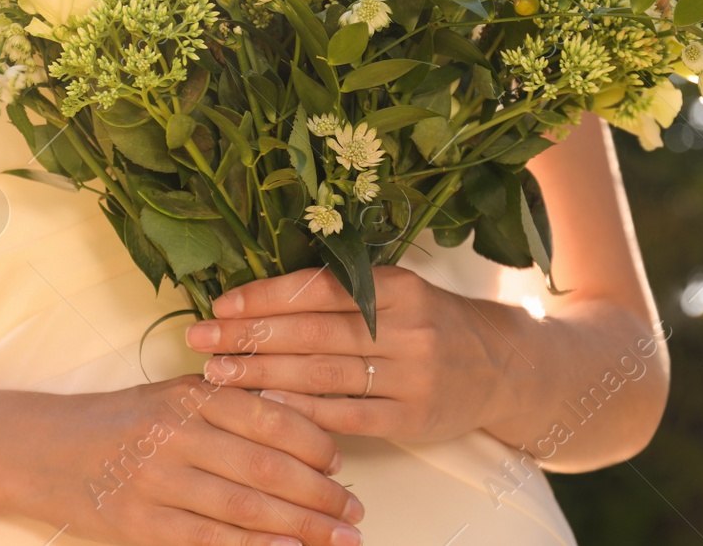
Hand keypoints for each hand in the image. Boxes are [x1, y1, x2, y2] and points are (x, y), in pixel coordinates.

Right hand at [3, 375, 365, 545]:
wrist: (43, 450)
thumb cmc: (120, 423)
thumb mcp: (172, 395)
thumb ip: (228, 404)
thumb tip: (301, 424)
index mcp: (190, 394)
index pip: (270, 416)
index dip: (315, 443)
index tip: (341, 466)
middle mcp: (178, 433)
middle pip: (267, 466)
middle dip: (321, 495)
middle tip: (356, 514)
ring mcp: (159, 481)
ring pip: (246, 506)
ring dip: (302, 527)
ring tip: (341, 540)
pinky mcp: (142, 524)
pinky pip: (209, 540)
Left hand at [184, 265, 512, 443]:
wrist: (501, 366)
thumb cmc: (430, 321)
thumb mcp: (398, 290)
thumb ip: (343, 290)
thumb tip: (262, 294)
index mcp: (397, 286)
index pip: (318, 289)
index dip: (265, 297)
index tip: (220, 305)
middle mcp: (406, 327)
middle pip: (312, 332)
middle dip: (250, 336)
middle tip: (201, 341)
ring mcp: (412, 374)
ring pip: (323, 374)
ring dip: (263, 374)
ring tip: (219, 374)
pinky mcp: (412, 417)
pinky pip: (346, 415)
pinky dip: (302, 411)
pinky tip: (265, 405)